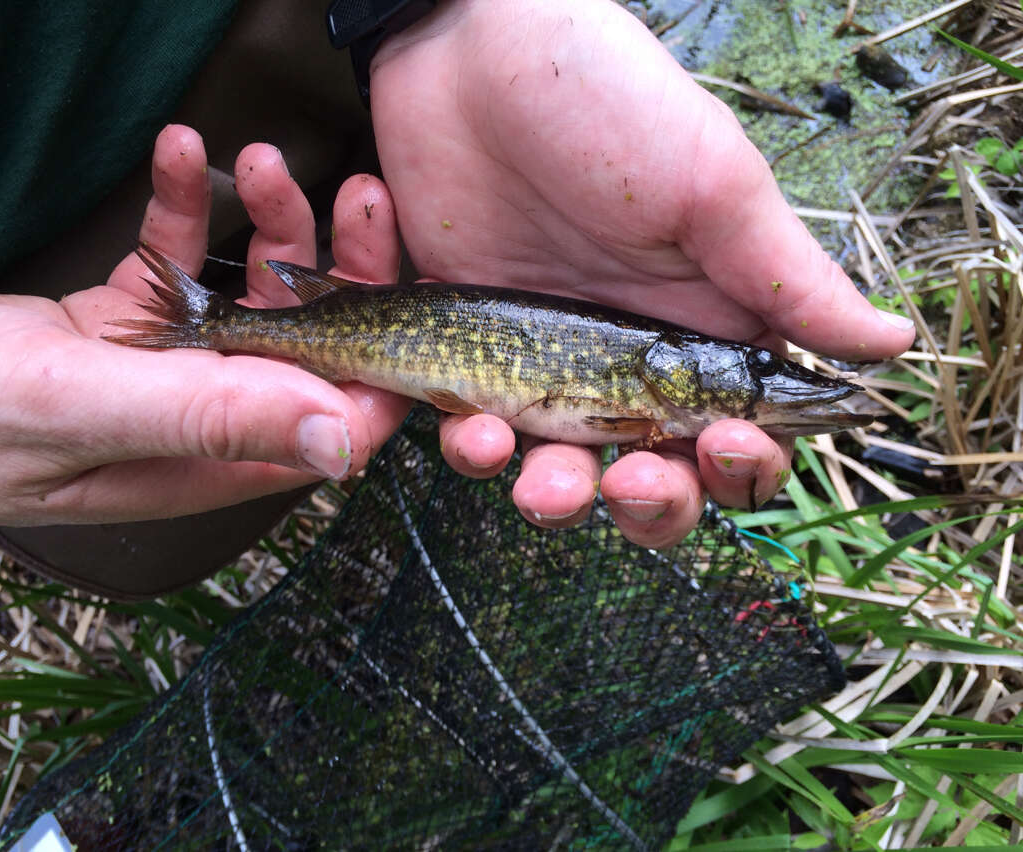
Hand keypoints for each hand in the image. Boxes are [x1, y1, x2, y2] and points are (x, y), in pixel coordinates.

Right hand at [0, 125, 408, 527]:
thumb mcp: (73, 407)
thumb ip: (204, 419)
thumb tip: (341, 440)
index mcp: (203, 464)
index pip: (335, 422)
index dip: (382, 356)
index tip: (401, 277)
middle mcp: (196, 425)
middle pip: (307, 350)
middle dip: (338, 267)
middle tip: (349, 191)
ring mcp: (160, 373)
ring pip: (248, 298)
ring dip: (263, 225)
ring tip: (249, 160)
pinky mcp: (119, 328)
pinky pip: (175, 262)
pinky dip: (181, 208)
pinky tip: (177, 154)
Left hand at [369, 0, 913, 545]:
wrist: (468, 49)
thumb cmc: (602, 100)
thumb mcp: (708, 185)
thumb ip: (784, 277)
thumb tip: (891, 343)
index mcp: (697, 330)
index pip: (735, 437)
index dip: (740, 466)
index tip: (725, 444)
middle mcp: (622, 362)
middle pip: (649, 478)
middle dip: (642, 502)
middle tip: (622, 478)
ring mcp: (539, 362)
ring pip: (548, 471)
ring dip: (538, 488)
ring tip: (507, 452)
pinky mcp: (462, 351)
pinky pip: (457, 422)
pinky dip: (454, 428)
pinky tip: (461, 408)